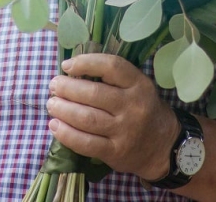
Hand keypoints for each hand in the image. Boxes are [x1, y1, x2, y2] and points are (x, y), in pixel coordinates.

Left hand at [45, 53, 179, 180]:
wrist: (163, 147)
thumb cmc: (143, 110)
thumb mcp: (137, 87)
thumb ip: (112, 78)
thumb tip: (71, 71)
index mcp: (139, 84)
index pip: (111, 66)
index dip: (85, 63)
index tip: (67, 66)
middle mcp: (133, 106)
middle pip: (94, 94)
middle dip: (67, 88)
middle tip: (54, 86)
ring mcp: (125, 131)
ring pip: (87, 118)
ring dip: (63, 110)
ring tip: (51, 104)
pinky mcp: (116, 152)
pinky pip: (86, 143)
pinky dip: (67, 134)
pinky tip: (55, 126)